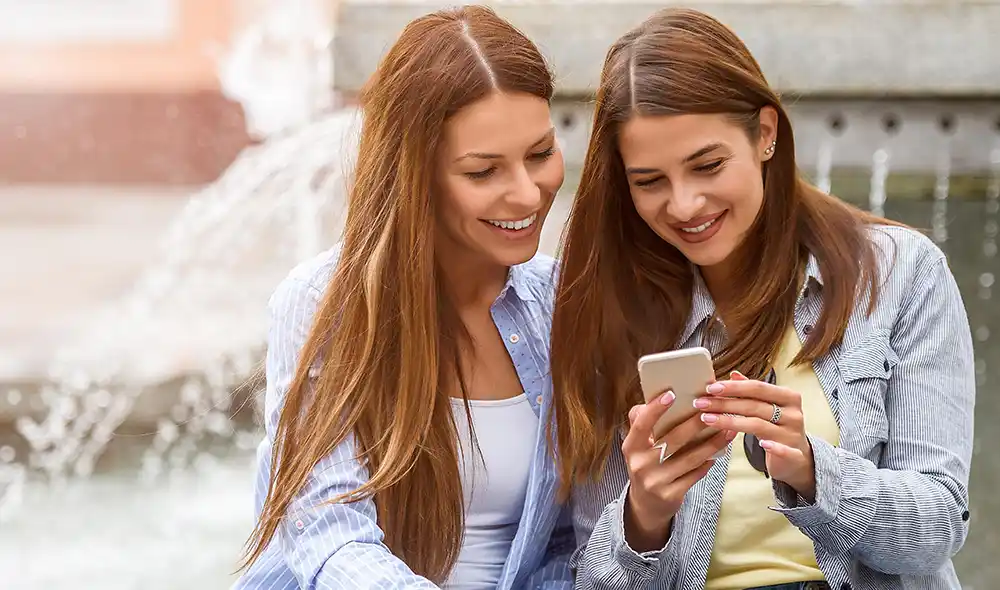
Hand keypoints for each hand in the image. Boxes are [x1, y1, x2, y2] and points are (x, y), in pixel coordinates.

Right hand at [622, 391, 735, 551]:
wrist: (646, 504)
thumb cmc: (646, 464)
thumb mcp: (637, 445)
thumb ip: (642, 422)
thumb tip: (656, 396)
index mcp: (631, 447)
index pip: (641, 424)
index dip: (655, 409)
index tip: (672, 394)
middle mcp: (641, 464)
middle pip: (673, 439)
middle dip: (696, 423)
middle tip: (715, 409)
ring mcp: (656, 481)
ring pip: (690, 458)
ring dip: (712, 443)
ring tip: (728, 430)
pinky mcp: (671, 495)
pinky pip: (695, 474)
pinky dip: (708, 462)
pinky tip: (720, 452)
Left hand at [694, 371, 816, 499]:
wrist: (798, 459)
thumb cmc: (778, 428)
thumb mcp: (767, 406)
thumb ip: (752, 391)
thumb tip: (733, 374)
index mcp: (788, 397)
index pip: (757, 388)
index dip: (733, 387)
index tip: (711, 388)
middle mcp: (792, 414)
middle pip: (754, 406)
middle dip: (724, 403)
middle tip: (701, 403)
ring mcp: (793, 434)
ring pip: (759, 426)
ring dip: (730, 422)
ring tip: (707, 419)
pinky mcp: (794, 455)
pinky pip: (784, 450)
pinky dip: (773, 447)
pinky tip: (760, 445)